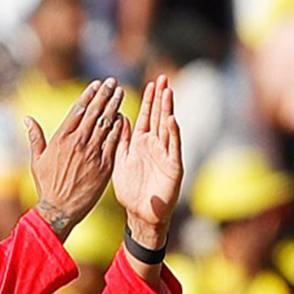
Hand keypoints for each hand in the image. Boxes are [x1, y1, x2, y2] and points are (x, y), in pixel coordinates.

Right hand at [28, 78, 126, 240]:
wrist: (60, 209)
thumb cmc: (46, 185)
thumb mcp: (37, 160)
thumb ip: (35, 137)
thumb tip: (27, 118)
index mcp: (61, 138)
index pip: (79, 109)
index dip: (89, 95)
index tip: (97, 84)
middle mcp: (78, 142)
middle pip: (95, 112)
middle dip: (104, 94)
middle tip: (112, 82)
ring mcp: (93, 153)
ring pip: (106, 124)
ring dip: (114, 106)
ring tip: (120, 93)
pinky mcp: (104, 166)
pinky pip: (113, 142)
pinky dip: (118, 128)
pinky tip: (123, 117)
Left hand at [112, 75, 182, 249]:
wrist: (140, 214)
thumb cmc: (130, 189)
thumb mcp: (120, 160)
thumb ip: (121, 139)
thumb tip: (120, 117)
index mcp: (141, 143)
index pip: (146, 116)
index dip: (149, 100)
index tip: (152, 82)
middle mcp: (155, 146)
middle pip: (158, 117)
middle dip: (161, 98)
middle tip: (163, 78)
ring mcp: (165, 155)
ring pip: (167, 128)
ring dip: (168, 110)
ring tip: (169, 92)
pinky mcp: (172, 167)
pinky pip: (173, 148)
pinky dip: (173, 134)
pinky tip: (172, 120)